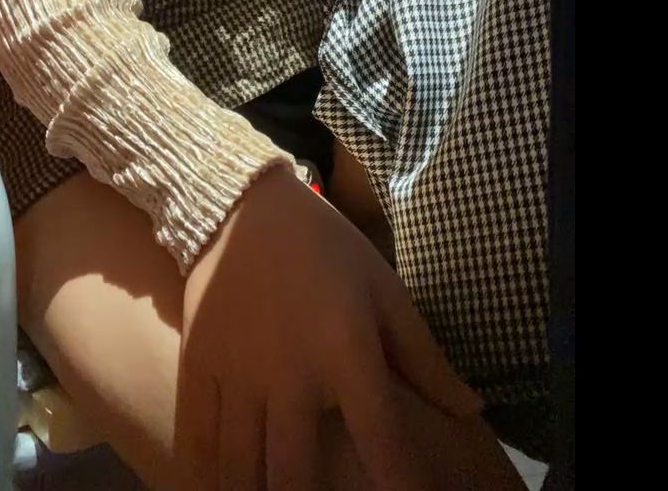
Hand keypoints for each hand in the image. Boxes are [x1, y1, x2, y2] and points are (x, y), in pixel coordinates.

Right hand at [175, 167, 480, 489]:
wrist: (242, 205)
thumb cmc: (324, 246)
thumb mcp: (383, 288)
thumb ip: (423, 355)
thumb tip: (471, 410)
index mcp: (346, 353)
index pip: (384, 443)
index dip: (403, 485)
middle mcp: (290, 374)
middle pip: (295, 478)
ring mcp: (237, 374)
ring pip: (241, 469)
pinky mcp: (198, 365)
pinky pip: (196, 438)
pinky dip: (203, 473)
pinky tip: (214, 488)